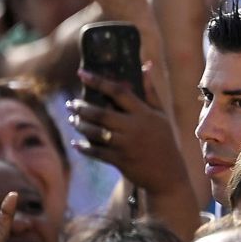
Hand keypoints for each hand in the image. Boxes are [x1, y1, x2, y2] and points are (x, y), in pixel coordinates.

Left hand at [68, 66, 188, 192]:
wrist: (169, 175)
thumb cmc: (164, 141)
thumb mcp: (161, 116)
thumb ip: (151, 92)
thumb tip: (146, 66)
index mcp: (144, 114)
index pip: (118, 92)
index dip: (98, 81)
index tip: (81, 73)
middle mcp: (135, 128)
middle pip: (101, 113)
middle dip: (82, 107)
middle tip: (71, 103)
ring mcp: (127, 145)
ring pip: (95, 132)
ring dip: (80, 125)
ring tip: (73, 120)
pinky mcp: (120, 160)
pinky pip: (96, 152)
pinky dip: (84, 148)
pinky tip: (77, 143)